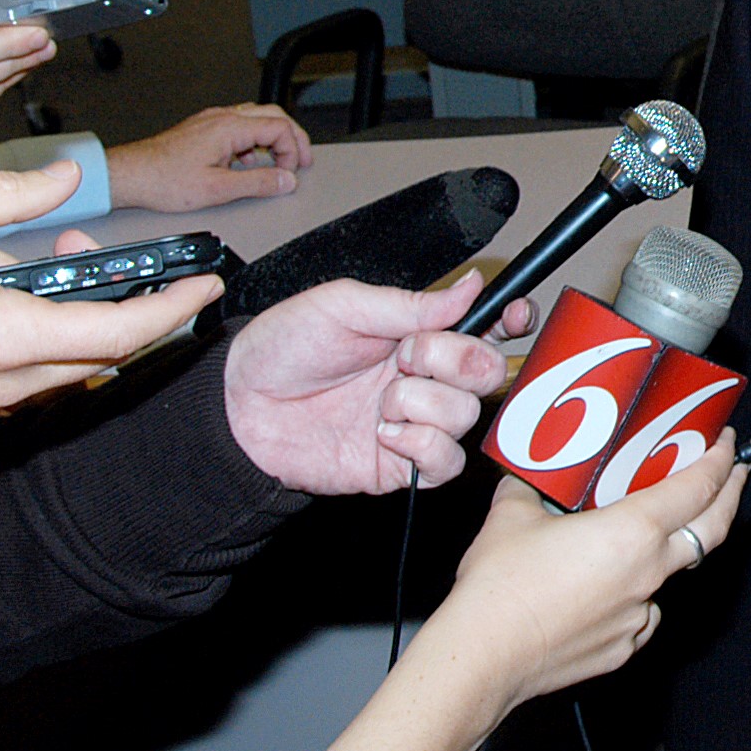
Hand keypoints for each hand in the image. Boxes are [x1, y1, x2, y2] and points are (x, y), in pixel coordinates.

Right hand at [0, 166, 226, 417]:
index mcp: (4, 338)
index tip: (206, 286)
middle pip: (103, 351)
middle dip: (126, 301)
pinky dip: (43, 328)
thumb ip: (10, 195)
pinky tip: (8, 283)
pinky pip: (30, 370)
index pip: (120, 333)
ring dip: (79, 310)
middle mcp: (3, 383)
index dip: (172, 308)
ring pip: (67, 361)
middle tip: (119, 256)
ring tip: (47, 251)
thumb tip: (67, 177)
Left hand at [108, 103, 311, 212]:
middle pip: (273, 116)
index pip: (279, 127)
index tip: (290, 172)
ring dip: (272, 138)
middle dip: (292, 138)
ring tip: (277, 162)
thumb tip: (285, 181)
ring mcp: (211, 121)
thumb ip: (258, 183)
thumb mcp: (218, 189)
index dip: (293, 150)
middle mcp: (221, 118)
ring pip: (256, 118)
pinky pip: (239, 126)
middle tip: (300, 160)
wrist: (132, 174)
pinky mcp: (203, 129)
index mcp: (229, 128)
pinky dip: (253, 141)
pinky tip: (247, 162)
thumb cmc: (164, 179)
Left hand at [223, 273, 537, 492]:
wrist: (239, 408)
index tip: (511, 317)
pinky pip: (446, 461)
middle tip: (408, 356)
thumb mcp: (343, 306)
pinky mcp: (402, 465)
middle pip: (488, 372)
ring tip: (382, 399)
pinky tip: (384, 432)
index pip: (485, 327)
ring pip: (468, 415)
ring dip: (425, 402)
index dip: (509, 322)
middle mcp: (424, 378)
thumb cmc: (280, 349)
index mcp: (416, 334)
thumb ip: (412, 303)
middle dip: (457, 361)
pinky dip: (422, 444)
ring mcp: (415, 422)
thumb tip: (471, 285)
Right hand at [425, 435, 748, 718]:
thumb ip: (531, 488)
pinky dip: (635, 595)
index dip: (719, 461)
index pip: (697, 488)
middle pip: (711, 530)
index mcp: (632, 533)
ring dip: (667, 551)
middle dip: (729, 496)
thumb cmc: (500, 590)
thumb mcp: (512, 514)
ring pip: (669, 574)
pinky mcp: (623, 645)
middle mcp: (647, 574)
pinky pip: (642, 612)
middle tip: (733, 474)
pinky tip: (607, 587)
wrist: (482, 657)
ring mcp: (639, 614)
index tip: (725, 445)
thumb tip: (529, 478)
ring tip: (641, 535)